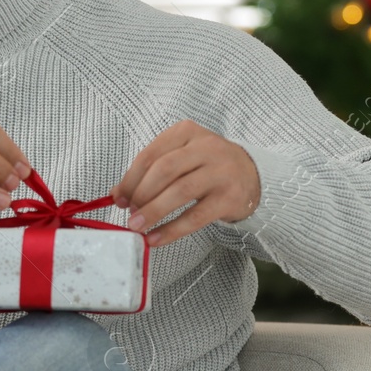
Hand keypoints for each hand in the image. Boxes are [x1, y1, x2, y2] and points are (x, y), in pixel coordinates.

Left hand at [109, 120, 260, 245]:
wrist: (252, 175)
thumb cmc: (206, 166)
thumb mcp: (180, 158)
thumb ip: (150, 172)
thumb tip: (118, 195)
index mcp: (186, 132)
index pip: (150, 155)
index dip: (130, 180)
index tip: (119, 199)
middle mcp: (206, 147)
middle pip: (164, 170)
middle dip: (141, 194)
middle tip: (130, 213)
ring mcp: (220, 172)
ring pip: (179, 191)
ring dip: (153, 212)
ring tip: (137, 227)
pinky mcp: (230, 197)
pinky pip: (196, 216)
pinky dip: (172, 230)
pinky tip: (156, 239)